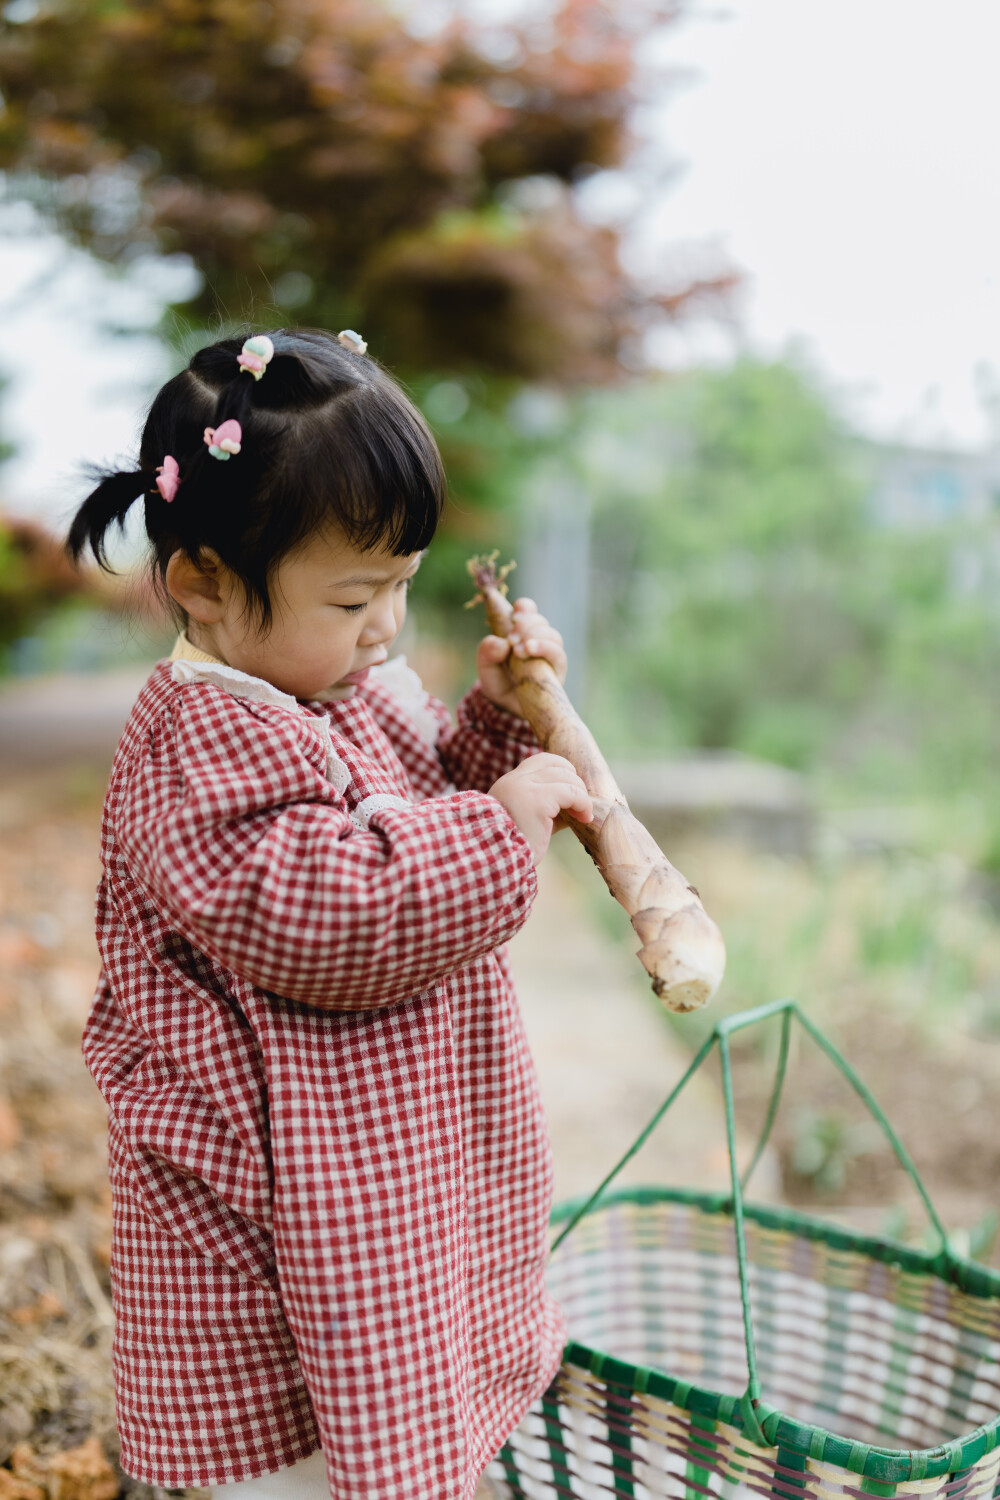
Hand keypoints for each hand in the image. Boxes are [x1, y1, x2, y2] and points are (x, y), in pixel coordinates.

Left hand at [477, 598, 566, 716]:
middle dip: (527, 624)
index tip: (515, 612)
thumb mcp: (485, 665)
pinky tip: (529, 650)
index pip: (529, 611)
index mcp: (522, 632)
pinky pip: (558, 656)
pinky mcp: (557, 672)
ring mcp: (550, 657)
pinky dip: (544, 648)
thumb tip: (501, 644)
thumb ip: (487, 651)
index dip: (525, 607)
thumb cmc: (498, 681)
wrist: (506, 708)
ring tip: (518, 649)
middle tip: (511, 636)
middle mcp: (539, 641)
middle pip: (542, 623)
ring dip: (536, 637)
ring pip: (553, 637)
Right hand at [489, 754, 592, 864]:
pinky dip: (583, 803)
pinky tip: (585, 818)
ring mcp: (526, 787)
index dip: (561, 769)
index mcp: (509, 784)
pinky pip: (571, 792)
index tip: (572, 788)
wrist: (496, 861)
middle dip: (574, 781)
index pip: (539, 761)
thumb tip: (575, 809)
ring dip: (581, 795)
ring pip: (566, 777)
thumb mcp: (528, 821)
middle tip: (581, 803)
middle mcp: (516, 780)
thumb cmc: (511, 848)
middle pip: (555, 765)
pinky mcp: (539, 800)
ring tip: (584, 815)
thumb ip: (547, 810)